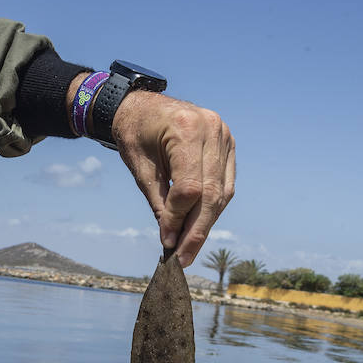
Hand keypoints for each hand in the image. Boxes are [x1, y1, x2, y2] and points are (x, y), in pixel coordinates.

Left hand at [111, 92, 234, 267]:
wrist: (142, 105)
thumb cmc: (134, 133)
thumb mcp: (140, 168)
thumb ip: (159, 203)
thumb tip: (171, 240)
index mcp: (186, 128)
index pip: (190, 187)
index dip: (179, 219)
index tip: (168, 243)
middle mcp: (212, 129)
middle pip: (211, 193)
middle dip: (197, 230)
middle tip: (184, 258)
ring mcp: (224, 135)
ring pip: (222, 192)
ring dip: (206, 223)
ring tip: (190, 247)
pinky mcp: (228, 144)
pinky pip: (226, 184)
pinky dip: (213, 207)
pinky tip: (199, 225)